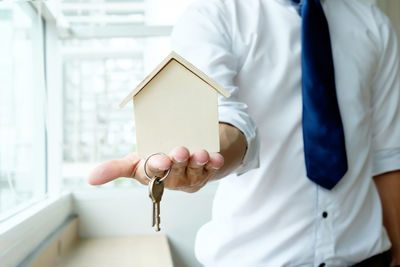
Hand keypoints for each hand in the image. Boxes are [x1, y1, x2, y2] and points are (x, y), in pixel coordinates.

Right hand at [88, 146, 223, 192]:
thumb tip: (89, 179)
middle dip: (177, 163)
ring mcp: (190, 177)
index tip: (161, 160)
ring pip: (194, 171)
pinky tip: (215, 157)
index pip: (151, 172)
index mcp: (152, 175)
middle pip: (174, 172)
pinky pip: (212, 169)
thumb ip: (116, 168)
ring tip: (200, 153)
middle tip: (180, 151)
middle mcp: (171, 179)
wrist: (187, 154)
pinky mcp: (206, 173)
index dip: (156, 167)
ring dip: (197, 162)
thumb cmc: (158, 158)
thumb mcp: (136, 161)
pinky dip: (214, 163)